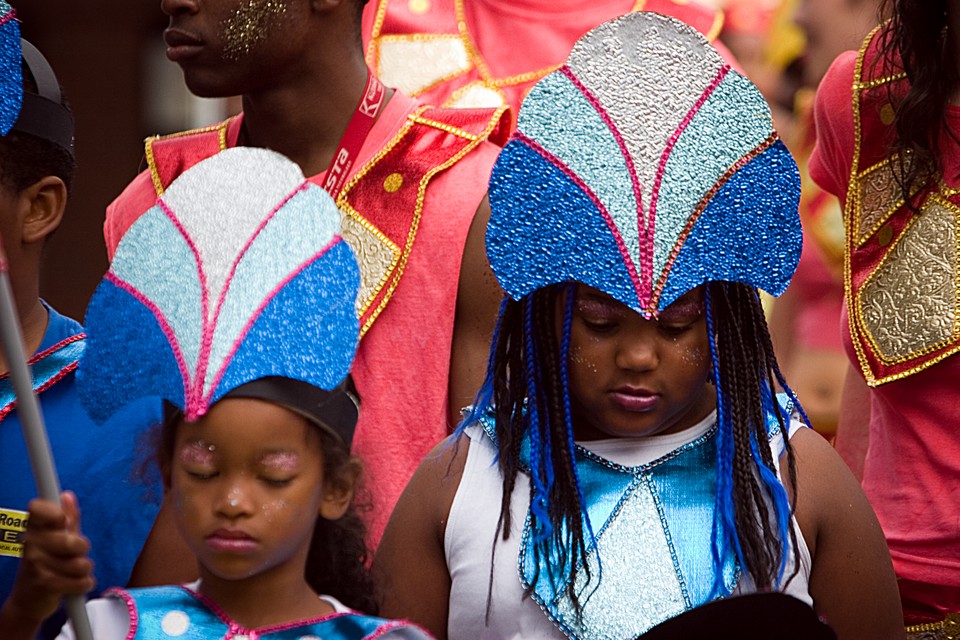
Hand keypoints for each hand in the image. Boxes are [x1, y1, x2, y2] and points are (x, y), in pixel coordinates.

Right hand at [2, 491, 94, 626]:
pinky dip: (84, 584)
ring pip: (80, 563)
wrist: (27, 602)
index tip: (62, 521)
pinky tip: (75, 585)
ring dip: (84, 569)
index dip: (55, 512)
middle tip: (76, 554)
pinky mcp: (45, 584)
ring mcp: (36, 564)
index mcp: (32, 529)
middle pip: (72, 540)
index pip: (38, 508)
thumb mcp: (56, 540)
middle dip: (82, 549)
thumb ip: (67, 519)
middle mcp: (30, 544)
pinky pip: (81, 580)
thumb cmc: (46, 565)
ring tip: (74, 572)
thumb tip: (67, 495)